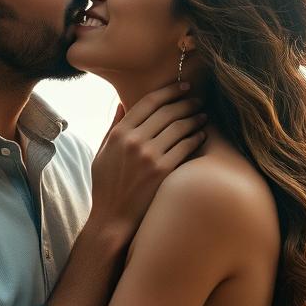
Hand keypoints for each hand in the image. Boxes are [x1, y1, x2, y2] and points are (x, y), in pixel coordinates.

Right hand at [89, 82, 206, 243]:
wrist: (113, 218)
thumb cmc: (106, 186)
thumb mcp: (102, 153)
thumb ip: (113, 126)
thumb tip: (122, 104)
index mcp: (119, 133)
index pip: (149, 102)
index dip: (169, 91)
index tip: (182, 87)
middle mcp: (134, 141)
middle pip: (167, 111)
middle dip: (186, 102)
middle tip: (198, 100)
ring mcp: (149, 156)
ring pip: (179, 127)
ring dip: (195, 118)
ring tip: (203, 115)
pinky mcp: (163, 171)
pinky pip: (185, 147)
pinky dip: (196, 137)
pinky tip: (202, 134)